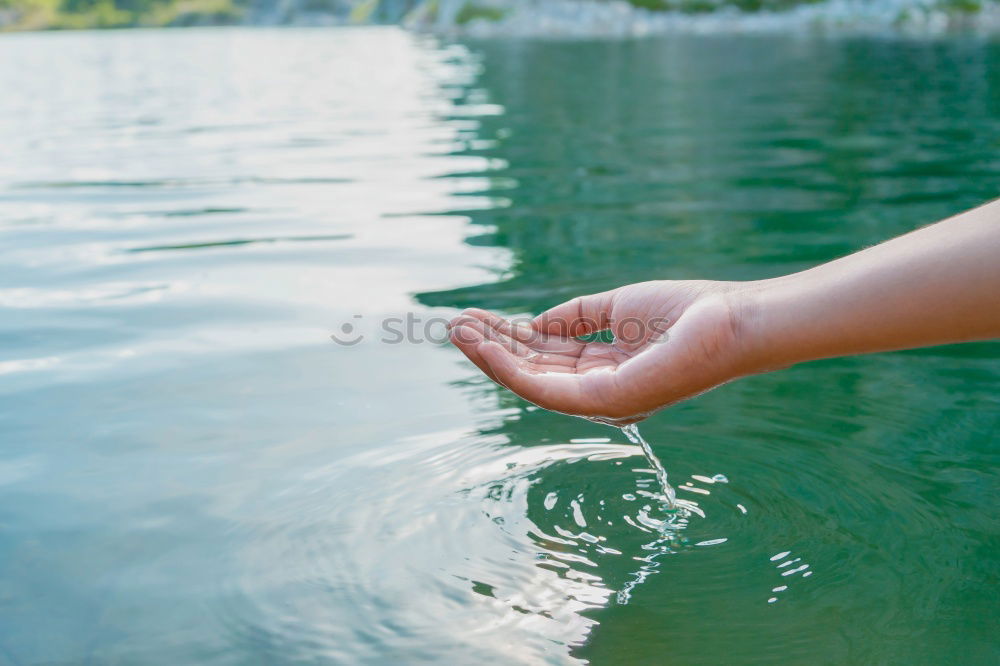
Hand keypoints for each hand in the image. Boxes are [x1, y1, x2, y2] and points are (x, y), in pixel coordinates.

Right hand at [447, 280, 754, 424]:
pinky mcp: (605, 403)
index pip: (546, 357)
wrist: (733, 320)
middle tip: (454, 324)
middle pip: (533, 371)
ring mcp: (601, 403)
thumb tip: (531, 324)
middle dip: (491, 348)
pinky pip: (544, 387)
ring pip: (530, 383)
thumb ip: (574, 316)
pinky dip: (509, 366)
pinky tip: (483, 344)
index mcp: (605, 372)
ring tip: (455, 331)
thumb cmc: (688, 312)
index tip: (477, 317)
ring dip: (489, 358)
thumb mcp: (617, 308)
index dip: (510, 337)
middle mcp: (599, 393)